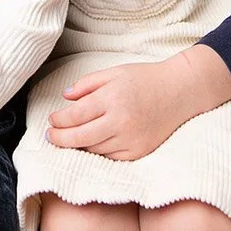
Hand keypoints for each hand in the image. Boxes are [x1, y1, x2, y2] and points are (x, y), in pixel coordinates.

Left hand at [46, 48, 230, 160]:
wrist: (180, 92)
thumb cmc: (145, 79)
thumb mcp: (114, 73)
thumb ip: (88, 84)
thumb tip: (64, 97)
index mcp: (112, 98)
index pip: (76, 115)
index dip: (59, 121)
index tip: (50, 121)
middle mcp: (121, 122)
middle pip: (80, 138)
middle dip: (60, 139)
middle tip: (50, 137)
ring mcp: (131, 140)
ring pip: (94, 150)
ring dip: (77, 147)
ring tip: (66, 141)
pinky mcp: (139, 153)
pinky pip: (110, 158)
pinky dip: (96, 153)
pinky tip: (88, 147)